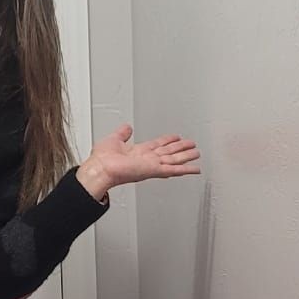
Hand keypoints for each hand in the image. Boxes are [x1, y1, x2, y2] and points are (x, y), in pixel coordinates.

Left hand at [76, 124, 200, 201]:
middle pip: (169, 152)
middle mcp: (146, 159)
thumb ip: (122, 133)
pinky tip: (195, 169)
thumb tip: (127, 127)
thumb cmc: (102, 159)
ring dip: (186, 157)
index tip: (176, 137)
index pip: (157, 145)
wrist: (100, 169)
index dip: (168, 141)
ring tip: (197, 154)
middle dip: (181, 149)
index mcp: (138, 152)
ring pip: (174, 160)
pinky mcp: (154, 171)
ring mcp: (151, 166)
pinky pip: (173, 170)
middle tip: (192, 145)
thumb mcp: (114, 138)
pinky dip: (185, 169)